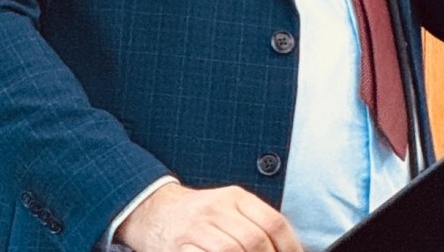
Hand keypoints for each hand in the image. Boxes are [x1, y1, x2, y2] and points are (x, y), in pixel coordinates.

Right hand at [115, 182, 302, 251]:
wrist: (153, 210)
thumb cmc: (198, 214)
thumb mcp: (227, 206)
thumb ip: (253, 222)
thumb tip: (286, 246)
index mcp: (234, 196)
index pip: (273, 222)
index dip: (290, 247)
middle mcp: (217, 208)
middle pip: (255, 240)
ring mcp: (197, 228)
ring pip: (232, 251)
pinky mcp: (180, 247)